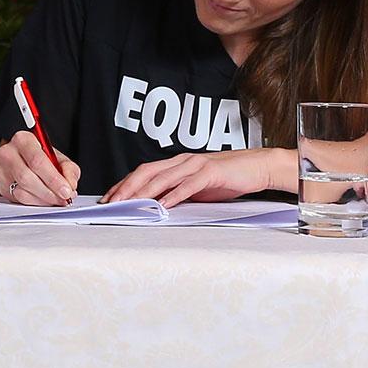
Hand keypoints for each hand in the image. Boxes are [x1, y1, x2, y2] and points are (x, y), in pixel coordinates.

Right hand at [0, 129, 79, 204]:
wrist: (26, 160)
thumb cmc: (43, 157)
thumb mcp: (60, 158)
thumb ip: (69, 169)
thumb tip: (70, 184)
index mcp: (23, 140)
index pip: (37, 161)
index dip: (53, 179)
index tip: (66, 190)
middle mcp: (8, 154)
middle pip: (27, 178)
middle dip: (49, 192)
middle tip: (63, 198)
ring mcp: (2, 171)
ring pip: (22, 192)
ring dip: (43, 200)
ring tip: (56, 199)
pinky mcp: (1, 187)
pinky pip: (19, 200)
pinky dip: (35, 203)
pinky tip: (44, 199)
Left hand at [103, 146, 286, 205]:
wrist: (258, 168)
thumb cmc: (228, 178)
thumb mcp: (198, 187)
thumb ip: (178, 192)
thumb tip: (157, 206)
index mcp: (177, 163)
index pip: (144, 171)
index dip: (124, 183)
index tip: (109, 197)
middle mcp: (183, 161)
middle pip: (147, 171)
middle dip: (127, 187)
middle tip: (112, 202)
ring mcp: (196, 165)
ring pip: (163, 177)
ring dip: (144, 192)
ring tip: (129, 204)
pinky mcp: (211, 173)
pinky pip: (188, 184)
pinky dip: (174, 195)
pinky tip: (163, 205)